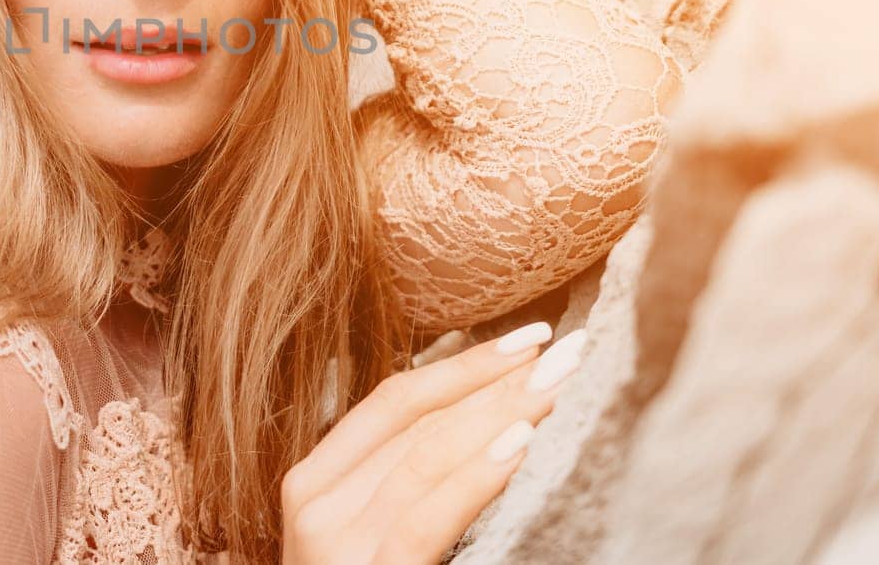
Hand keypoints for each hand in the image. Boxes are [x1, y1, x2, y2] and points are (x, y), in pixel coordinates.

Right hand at [280, 323, 587, 564]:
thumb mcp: (370, 533)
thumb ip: (404, 481)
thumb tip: (485, 416)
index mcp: (312, 481)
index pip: (392, 401)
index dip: (460, 362)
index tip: (525, 337)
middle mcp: (313, 500)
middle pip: (416, 420)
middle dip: (495, 377)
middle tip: (566, 347)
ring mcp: (333, 540)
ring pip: (426, 453)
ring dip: (499, 410)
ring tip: (558, 382)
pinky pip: (428, 514)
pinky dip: (477, 473)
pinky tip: (520, 441)